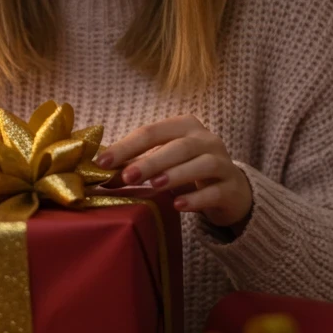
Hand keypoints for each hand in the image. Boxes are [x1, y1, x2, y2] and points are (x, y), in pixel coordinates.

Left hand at [95, 115, 252, 230]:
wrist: (231, 191)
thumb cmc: (188, 171)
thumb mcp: (162, 163)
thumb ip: (135, 164)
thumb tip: (100, 171)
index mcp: (184, 126)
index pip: (152, 131)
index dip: (127, 146)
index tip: (102, 162)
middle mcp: (206, 140)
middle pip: (178, 146)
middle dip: (151, 160)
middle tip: (127, 176)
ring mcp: (223, 163)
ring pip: (201, 164)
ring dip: (176, 174)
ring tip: (154, 186)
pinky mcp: (232, 188)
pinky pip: (215, 192)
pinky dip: (196, 198)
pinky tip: (178, 205)